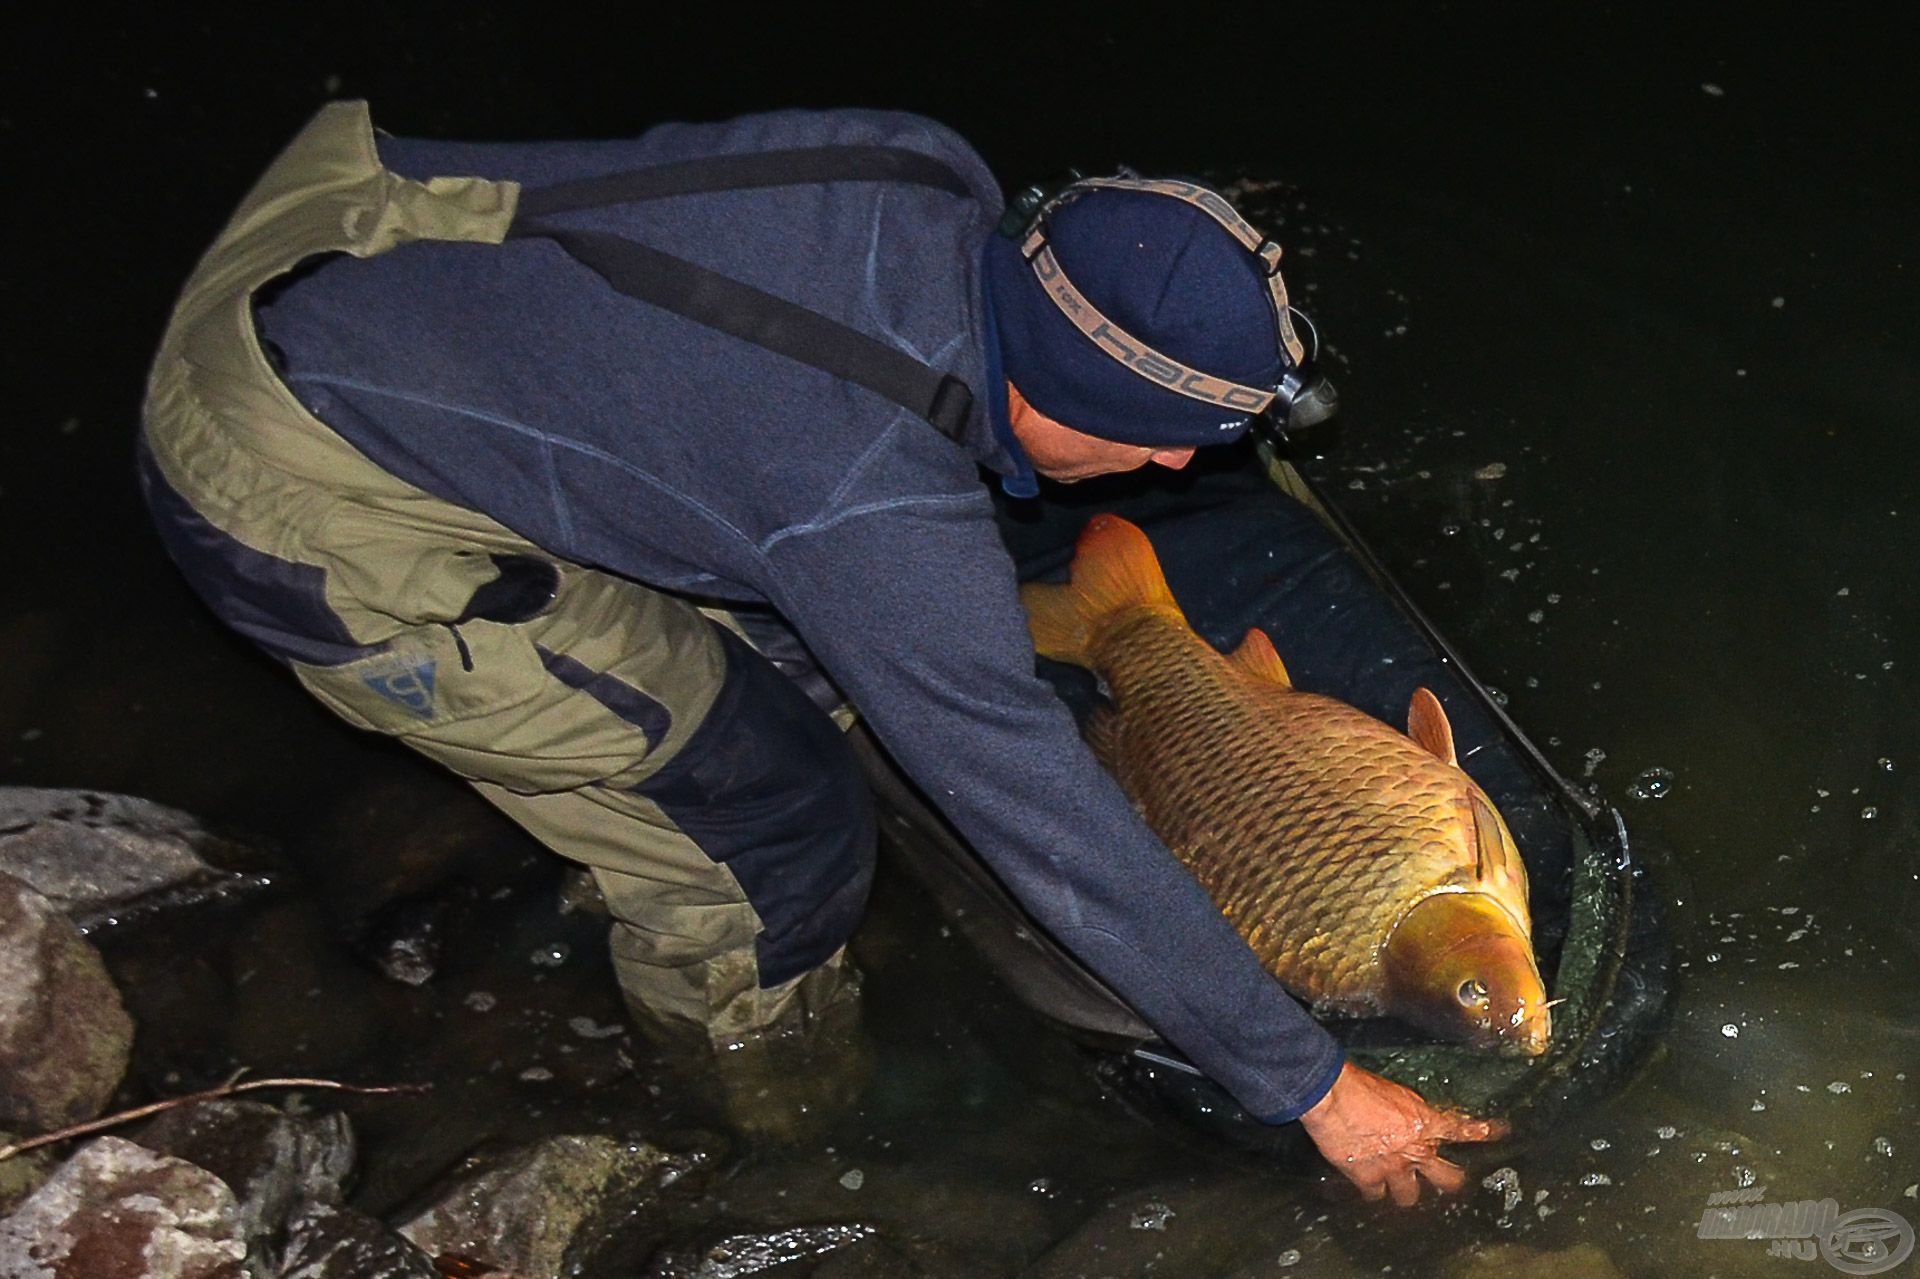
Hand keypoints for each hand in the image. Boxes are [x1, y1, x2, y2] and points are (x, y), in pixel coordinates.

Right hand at [1297, 1062, 1508, 1206]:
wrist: (1331, 1097)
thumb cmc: (1359, 1085)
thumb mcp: (1395, 1092)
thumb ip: (1411, 1111)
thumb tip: (1413, 1119)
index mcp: (1424, 1122)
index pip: (1462, 1129)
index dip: (1484, 1131)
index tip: (1501, 1131)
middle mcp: (1415, 1150)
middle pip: (1448, 1179)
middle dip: (1452, 1182)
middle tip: (1452, 1182)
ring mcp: (1394, 1168)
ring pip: (1410, 1197)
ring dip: (1404, 1190)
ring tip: (1397, 1187)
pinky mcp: (1369, 1178)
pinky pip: (1375, 1196)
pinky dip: (1371, 1191)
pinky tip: (1366, 1187)